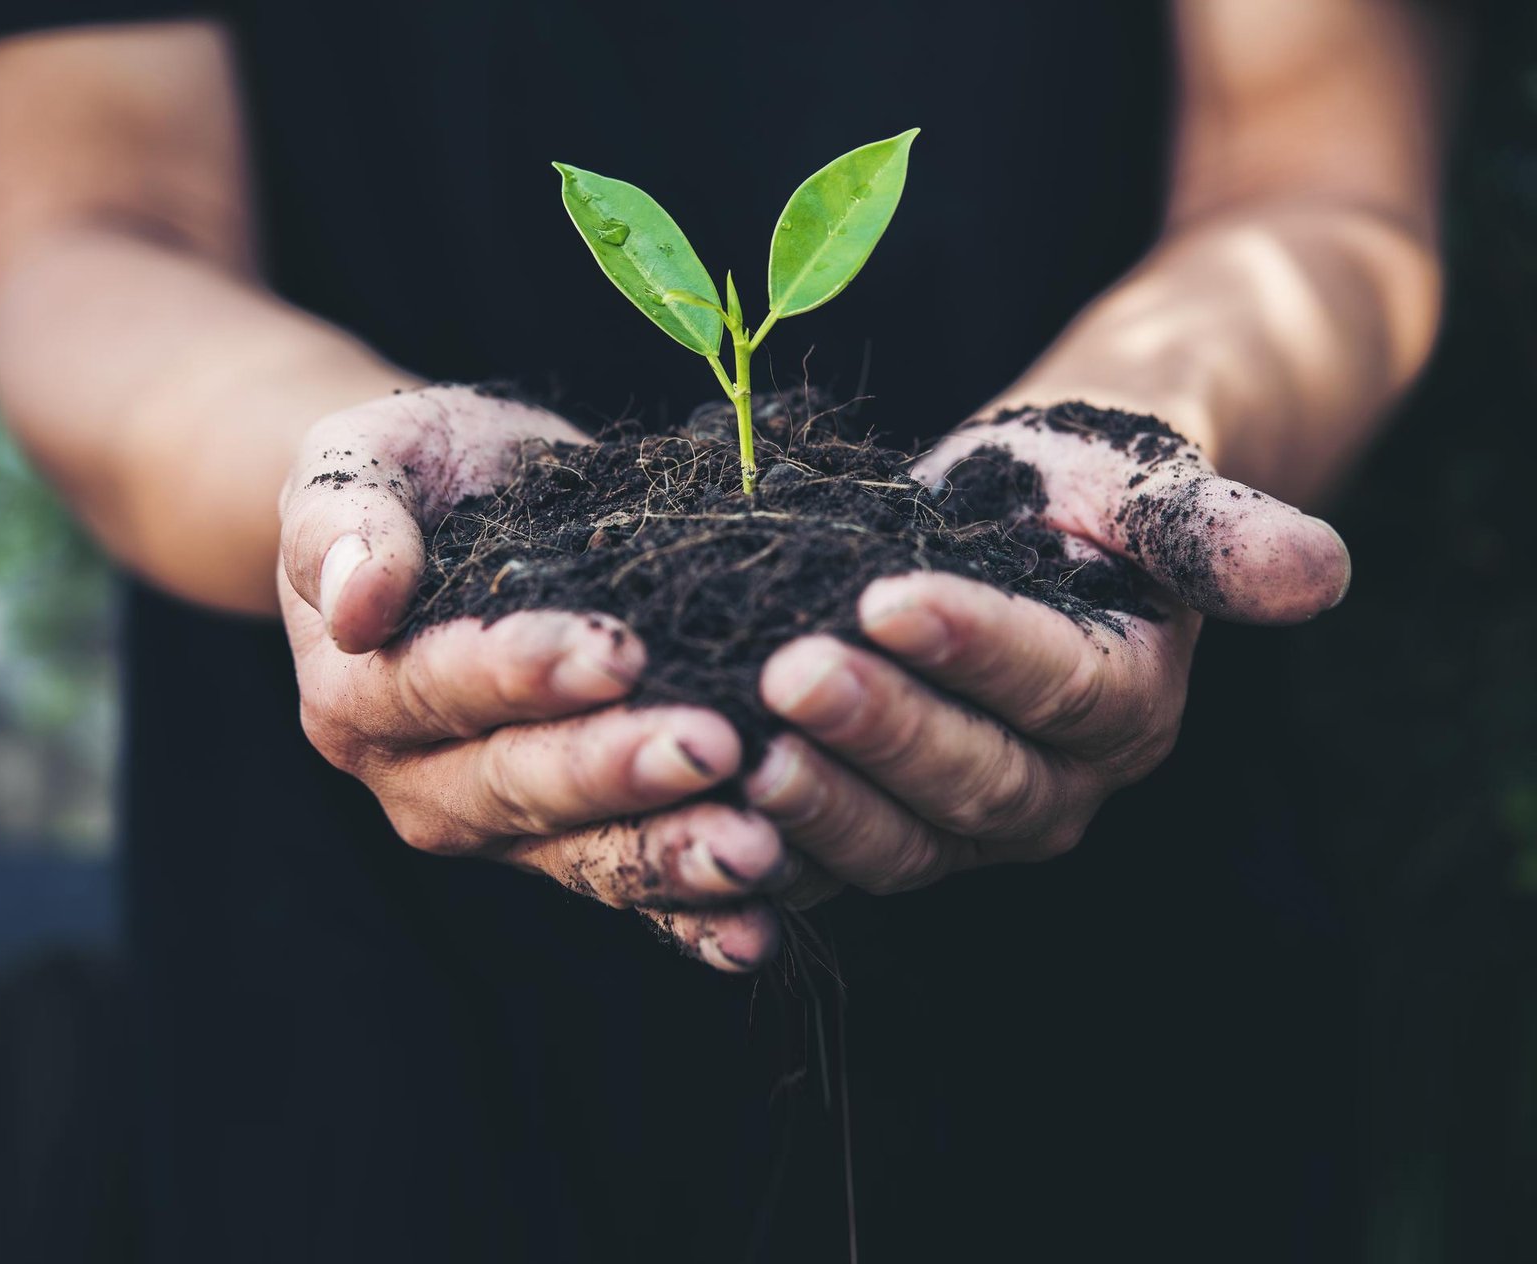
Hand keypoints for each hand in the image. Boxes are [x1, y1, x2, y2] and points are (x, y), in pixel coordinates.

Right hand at [279, 385, 792, 969]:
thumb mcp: (361, 461)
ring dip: (668, 858)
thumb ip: (346, 522)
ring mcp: (499, 824)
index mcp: (359, 691)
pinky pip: (627, 892)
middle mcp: (420, 778)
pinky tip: (757, 929)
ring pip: (581, 852)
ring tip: (756, 851)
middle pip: (518, 783)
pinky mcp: (568, 844)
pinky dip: (690, 918)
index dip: (524, 673)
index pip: (440, 686)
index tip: (618, 650)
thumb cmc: (415, 477)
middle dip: (616, 770)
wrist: (455, 515)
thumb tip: (357, 601)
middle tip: (712, 747)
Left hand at [743, 407, 1350, 892]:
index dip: (977, 650)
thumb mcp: (1147, 491)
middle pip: (972, 782)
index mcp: (1126, 708)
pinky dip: (769, 846)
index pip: (1058, 689)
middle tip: (790, 674)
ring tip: (738, 746)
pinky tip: (702, 809)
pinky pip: (826, 858)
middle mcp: (1052, 785)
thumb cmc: (1079, 495)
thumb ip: (1217, 534)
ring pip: (896, 841)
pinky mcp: (880, 826)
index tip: (891, 598)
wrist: (1012, 527)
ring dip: (817, 802)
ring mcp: (960, 822)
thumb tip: (1322, 574)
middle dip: (880, 732)